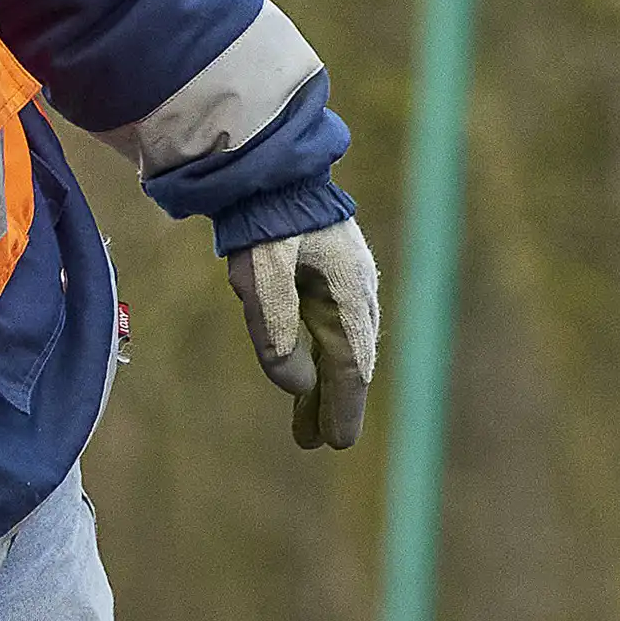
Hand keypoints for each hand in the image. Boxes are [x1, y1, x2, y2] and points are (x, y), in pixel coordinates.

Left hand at [228, 217, 380, 451]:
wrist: (271, 177)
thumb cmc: (267, 226)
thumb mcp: (263, 279)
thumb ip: (277, 332)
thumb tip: (297, 386)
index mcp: (349, 297)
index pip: (351, 367)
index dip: (343, 408)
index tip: (336, 443)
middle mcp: (356, 296)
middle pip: (348, 364)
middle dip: (334, 404)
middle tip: (319, 443)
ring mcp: (346, 287)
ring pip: (339, 350)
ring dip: (324, 388)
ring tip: (309, 426)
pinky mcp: (329, 281)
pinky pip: (329, 332)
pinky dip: (320, 361)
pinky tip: (308, 380)